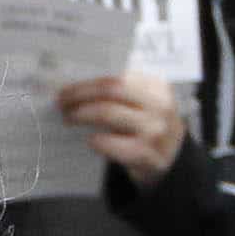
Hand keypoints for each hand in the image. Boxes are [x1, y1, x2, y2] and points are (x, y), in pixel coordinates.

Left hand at [56, 69, 185, 184]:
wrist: (173, 160)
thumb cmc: (149, 126)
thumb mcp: (145, 103)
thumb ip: (121, 92)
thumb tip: (77, 85)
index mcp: (156, 86)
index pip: (116, 75)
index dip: (87, 81)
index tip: (66, 86)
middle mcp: (158, 105)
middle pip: (110, 90)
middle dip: (80, 94)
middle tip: (61, 102)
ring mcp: (153, 130)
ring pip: (107, 113)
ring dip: (81, 114)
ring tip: (69, 118)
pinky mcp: (146, 154)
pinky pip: (110, 143)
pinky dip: (95, 140)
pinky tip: (89, 140)